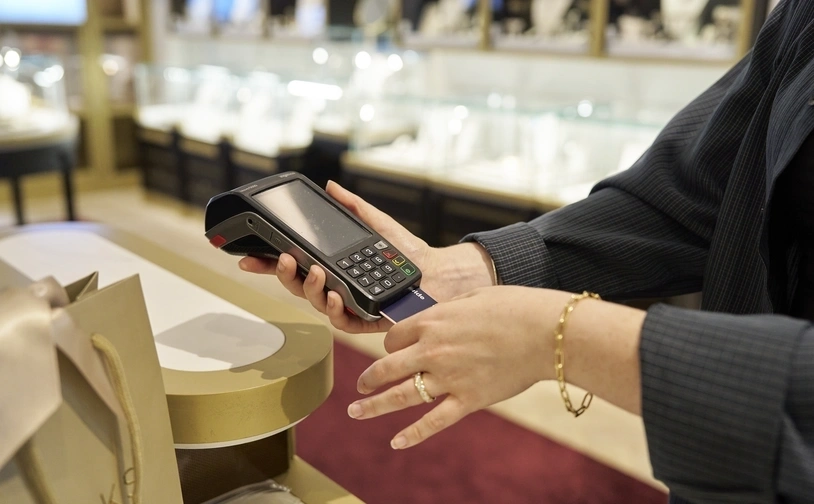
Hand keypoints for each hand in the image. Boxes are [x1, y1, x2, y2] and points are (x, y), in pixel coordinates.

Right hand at [238, 181, 495, 333]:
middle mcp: (335, 286)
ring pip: (316, 303)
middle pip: (297, 285)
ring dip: (311, 288)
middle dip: (283, 273)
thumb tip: (331, 186)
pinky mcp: (365, 320)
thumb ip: (353, 206)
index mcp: (333, 265)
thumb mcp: (377, 224)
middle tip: (283, 258)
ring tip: (318, 271)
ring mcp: (348, 304)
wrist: (438, 274)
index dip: (267, 263)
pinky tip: (337, 294)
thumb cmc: (407, 253)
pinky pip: (342, 321)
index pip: (293, 265)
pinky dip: (336, 308)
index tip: (245, 256)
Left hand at [346, 286, 571, 448]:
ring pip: (400, 396)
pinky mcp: (467, 400)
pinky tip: (396, 442)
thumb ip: (446, 311)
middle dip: (369, 378)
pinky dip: (413, 435)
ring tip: (357, 412)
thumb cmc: (513, 308)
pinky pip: (433, 421)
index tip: (393, 350)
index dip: (390, 345)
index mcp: (431, 323)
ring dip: (374, 406)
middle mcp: (431, 351)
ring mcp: (448, 378)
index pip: (393, 338)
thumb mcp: (472, 297)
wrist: (543, 331)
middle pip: (386, 368)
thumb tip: (435, 317)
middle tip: (359, 386)